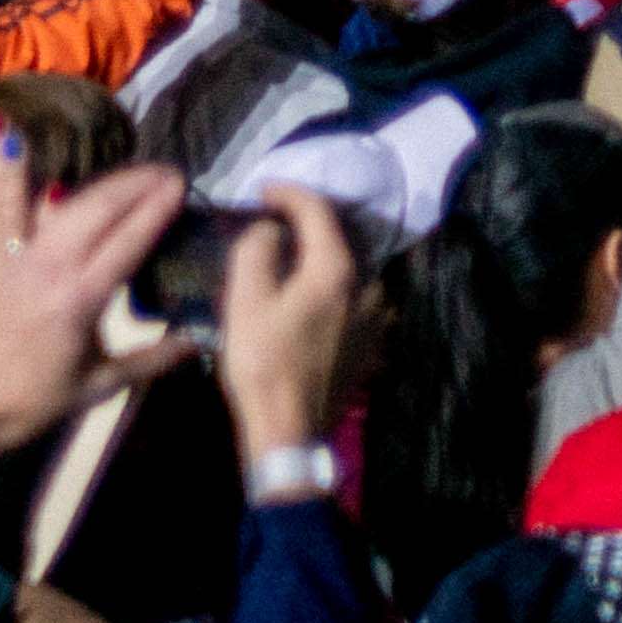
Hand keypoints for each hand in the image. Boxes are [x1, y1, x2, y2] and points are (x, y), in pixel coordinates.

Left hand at [0, 124, 192, 462]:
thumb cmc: (39, 400)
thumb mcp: (101, 384)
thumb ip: (152, 359)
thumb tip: (198, 341)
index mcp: (77, 302)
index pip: (125, 242)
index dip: (154, 210)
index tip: (180, 187)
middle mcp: (52, 272)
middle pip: (97, 211)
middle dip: (135, 185)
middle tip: (169, 172)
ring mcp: (27, 263)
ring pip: (70, 207)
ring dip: (108, 185)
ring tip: (141, 175)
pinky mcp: (11, 262)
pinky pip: (46, 218)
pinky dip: (76, 199)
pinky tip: (94, 191)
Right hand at [212, 185, 362, 464]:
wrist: (289, 432)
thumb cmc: (263, 362)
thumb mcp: (246, 299)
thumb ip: (259, 248)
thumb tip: (273, 229)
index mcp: (339, 269)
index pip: (318, 210)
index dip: (288, 193)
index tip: (262, 191)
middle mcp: (368, 286)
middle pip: (337, 238)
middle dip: (305, 225)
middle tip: (271, 222)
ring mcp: (375, 318)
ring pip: (346, 271)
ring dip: (317, 260)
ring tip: (286, 261)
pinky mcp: (370, 344)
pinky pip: (350, 300)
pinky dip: (328, 290)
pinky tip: (305, 300)